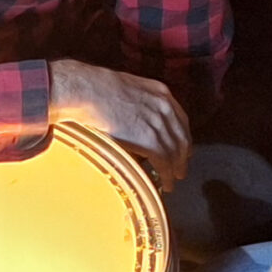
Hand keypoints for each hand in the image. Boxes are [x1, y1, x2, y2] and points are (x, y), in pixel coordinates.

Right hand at [49, 60, 190, 188]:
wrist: (88, 91)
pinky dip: (167, 175)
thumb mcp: (126, 88)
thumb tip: (131, 116)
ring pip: (175, 152)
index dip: (182, 137)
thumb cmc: (95, 88)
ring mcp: (158, 123)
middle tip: (180, 169)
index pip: (180, 119)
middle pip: (181, 137)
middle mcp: (164, 107)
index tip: (182, 148)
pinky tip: (166, 183)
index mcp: (160, 92)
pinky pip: (164, 162)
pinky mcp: (150, 140)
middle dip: (183, 156)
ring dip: (175, 169)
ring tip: (172, 180)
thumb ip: (136, 101)